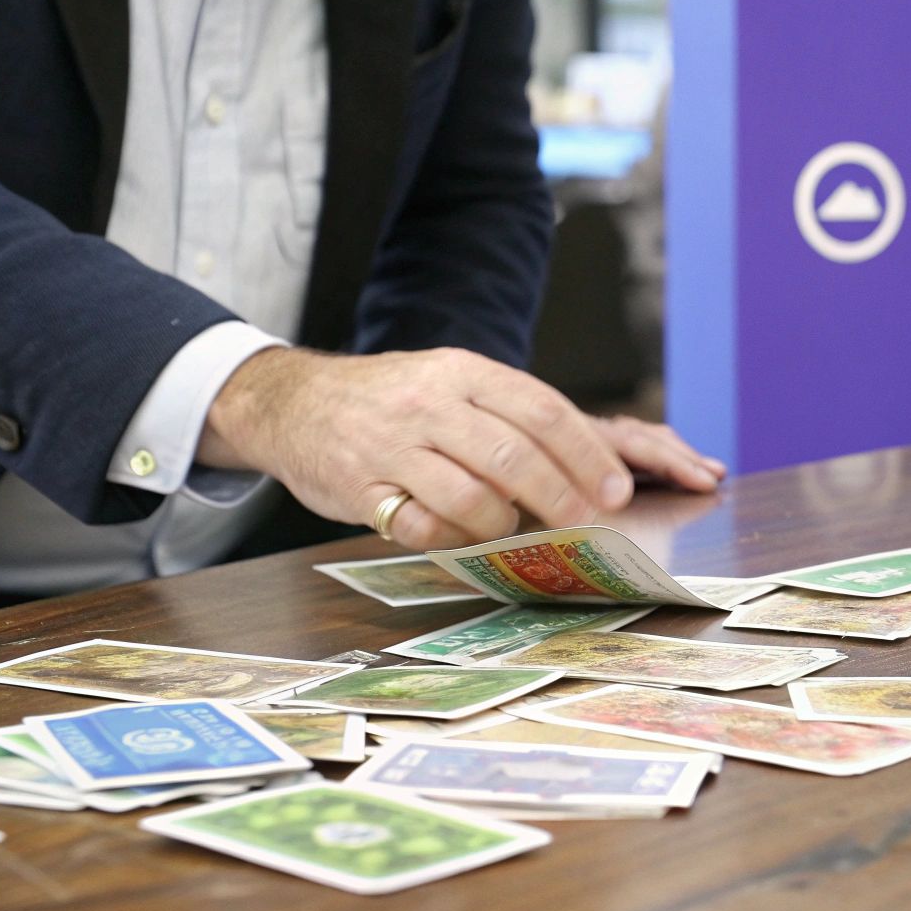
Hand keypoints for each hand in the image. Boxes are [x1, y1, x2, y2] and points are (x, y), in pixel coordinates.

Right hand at [197, 346, 707, 549]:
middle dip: (562, 497)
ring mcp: (391, 446)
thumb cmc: (393, 399)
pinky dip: (451, 538)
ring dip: (504, 523)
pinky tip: (457, 533)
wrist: (293, 402)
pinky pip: (422, 527)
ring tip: (509, 527)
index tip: (617, 490)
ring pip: (472, 498)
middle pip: (514, 456)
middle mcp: (429, 404)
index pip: (542, 411)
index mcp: (462, 372)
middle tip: (587, 524)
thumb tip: (588, 464)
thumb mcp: (450, 381)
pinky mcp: (360, 487)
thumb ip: (508, 413)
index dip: (587, 455)